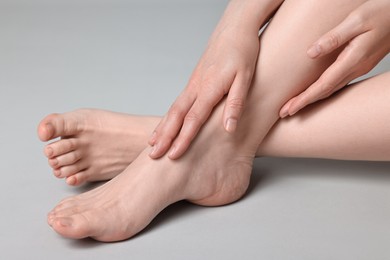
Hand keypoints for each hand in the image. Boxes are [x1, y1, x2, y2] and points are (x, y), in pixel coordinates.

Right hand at [149, 26, 259, 158]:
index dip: (183, 139)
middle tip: (152, 154)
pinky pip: (177, 102)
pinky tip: (165, 124)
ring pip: (173, 109)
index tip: (173, 155)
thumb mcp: (246, 78)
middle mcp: (196, 87)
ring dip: (162, 127)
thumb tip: (229, 128)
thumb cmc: (243, 52)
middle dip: (164, 137)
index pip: (193, 120)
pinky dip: (168, 116)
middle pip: (176, 116)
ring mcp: (193, 84)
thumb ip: (235, 104)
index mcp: (209, 88)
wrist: (235, 29)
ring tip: (152, 143)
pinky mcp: (194, 82)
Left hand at [280, 0, 389, 117]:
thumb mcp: (356, 20)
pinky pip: (337, 83)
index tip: (288, 109)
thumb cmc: (381, 12)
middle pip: (325, 92)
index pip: (323, 86)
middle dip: (303, 104)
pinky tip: (315, 93)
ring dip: (312, 99)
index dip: (304, 99)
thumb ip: (333, 37)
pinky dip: (322, 91)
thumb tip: (311, 53)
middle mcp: (355, 68)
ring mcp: (358, 68)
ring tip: (295, 106)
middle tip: (284, 114)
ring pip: (331, 90)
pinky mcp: (359, 64)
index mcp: (352, 60)